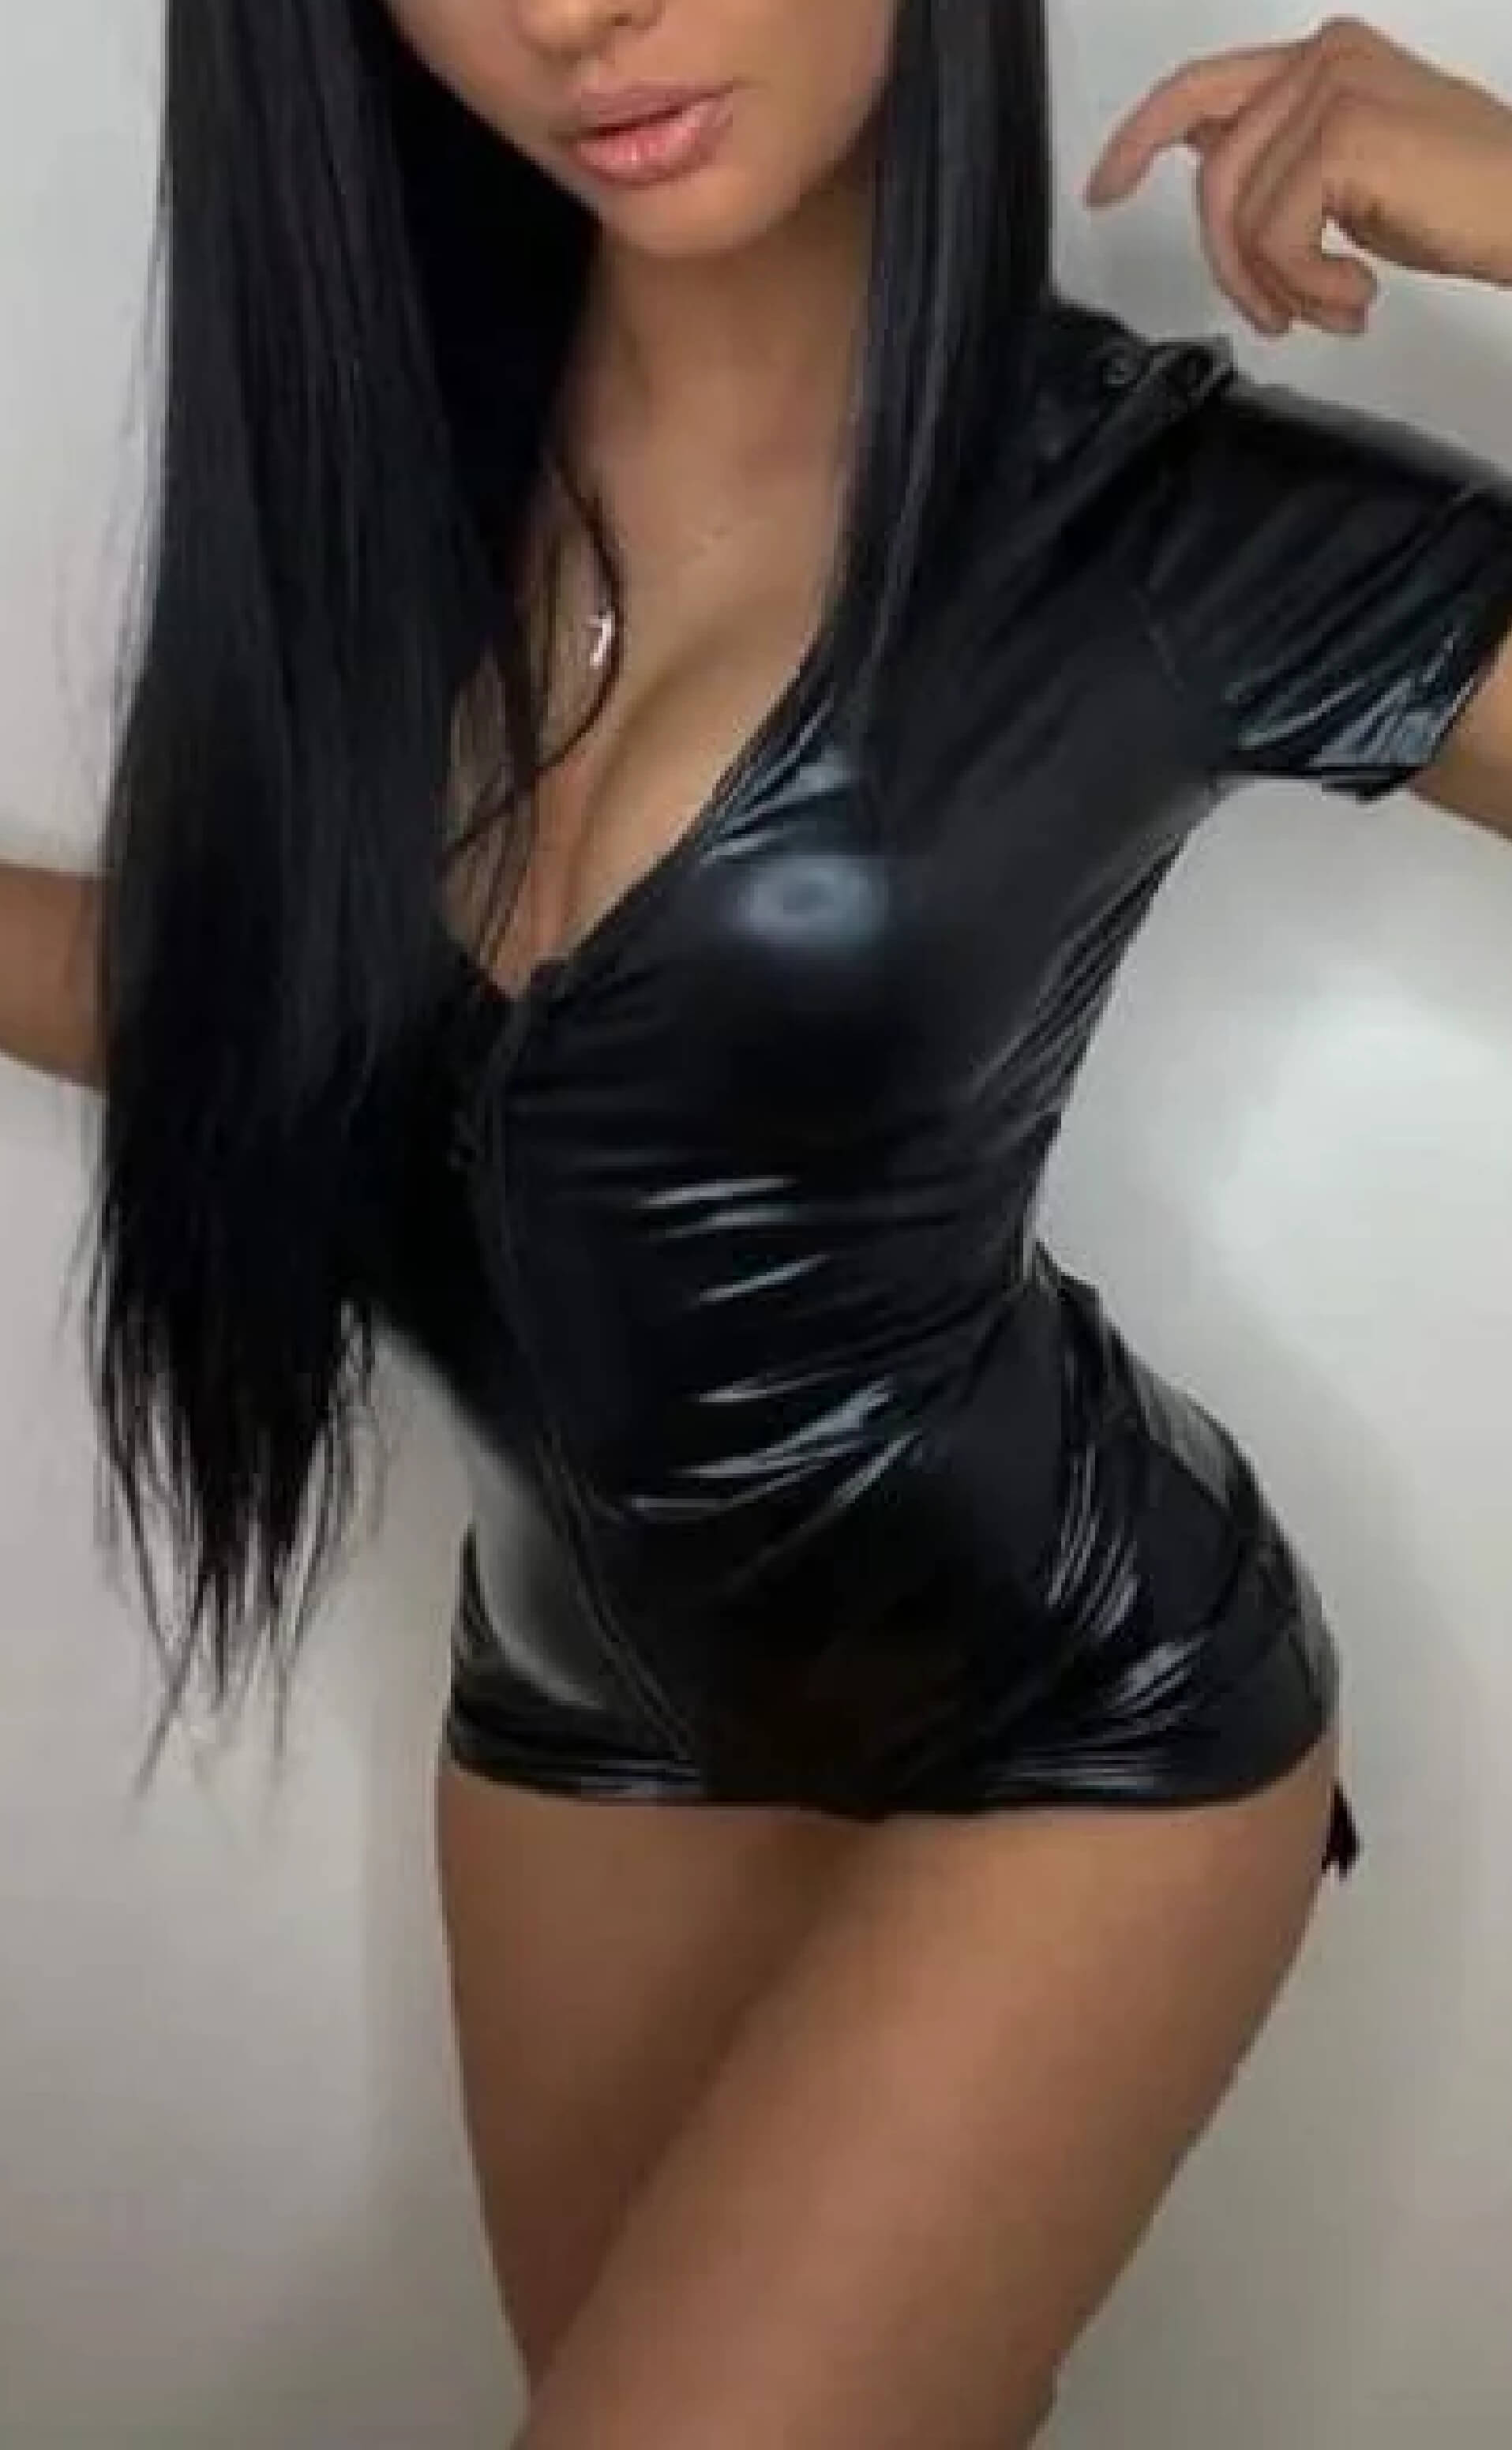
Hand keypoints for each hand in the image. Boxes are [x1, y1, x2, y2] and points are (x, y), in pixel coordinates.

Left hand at [1085, 17, 1511, 336]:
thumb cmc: (1460, 205)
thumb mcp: (1346, 183)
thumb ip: (1278, 166)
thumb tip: (1213, 179)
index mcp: (1318, 60)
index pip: (1199, 88)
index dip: (1138, 138)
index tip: (1102, 191)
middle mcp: (1319, 58)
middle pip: (1215, 174)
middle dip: (1230, 263)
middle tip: (1271, 316)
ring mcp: (1330, 89)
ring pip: (1239, 214)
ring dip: (1277, 286)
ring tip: (1328, 309)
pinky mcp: (1341, 136)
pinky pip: (1275, 237)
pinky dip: (1307, 289)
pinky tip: (1358, 299)